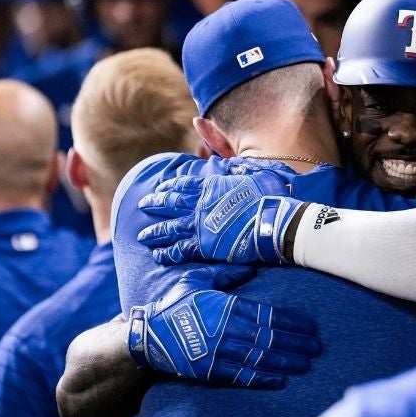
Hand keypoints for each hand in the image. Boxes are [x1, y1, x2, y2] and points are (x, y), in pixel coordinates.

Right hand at [127, 265, 321, 388]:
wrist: (146, 335)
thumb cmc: (173, 303)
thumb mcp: (196, 279)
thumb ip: (225, 273)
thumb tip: (250, 267)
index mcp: (226, 308)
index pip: (267, 316)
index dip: (292, 322)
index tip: (311, 327)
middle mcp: (226, 332)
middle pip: (270, 339)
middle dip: (296, 344)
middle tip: (318, 348)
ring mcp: (219, 354)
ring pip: (260, 359)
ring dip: (286, 363)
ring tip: (306, 365)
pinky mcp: (211, 372)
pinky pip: (242, 377)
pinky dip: (263, 379)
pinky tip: (281, 381)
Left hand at [137, 171, 306, 265]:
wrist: (273, 222)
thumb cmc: (267, 197)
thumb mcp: (252, 172)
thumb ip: (235, 165)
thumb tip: (230, 160)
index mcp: (209, 187)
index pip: (182, 185)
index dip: (168, 187)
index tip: (159, 189)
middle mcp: (199, 205)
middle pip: (169, 204)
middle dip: (154, 205)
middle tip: (142, 206)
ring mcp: (199, 226)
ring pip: (168, 229)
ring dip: (154, 232)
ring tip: (143, 236)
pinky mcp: (203, 247)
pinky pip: (179, 250)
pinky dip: (167, 253)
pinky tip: (158, 256)